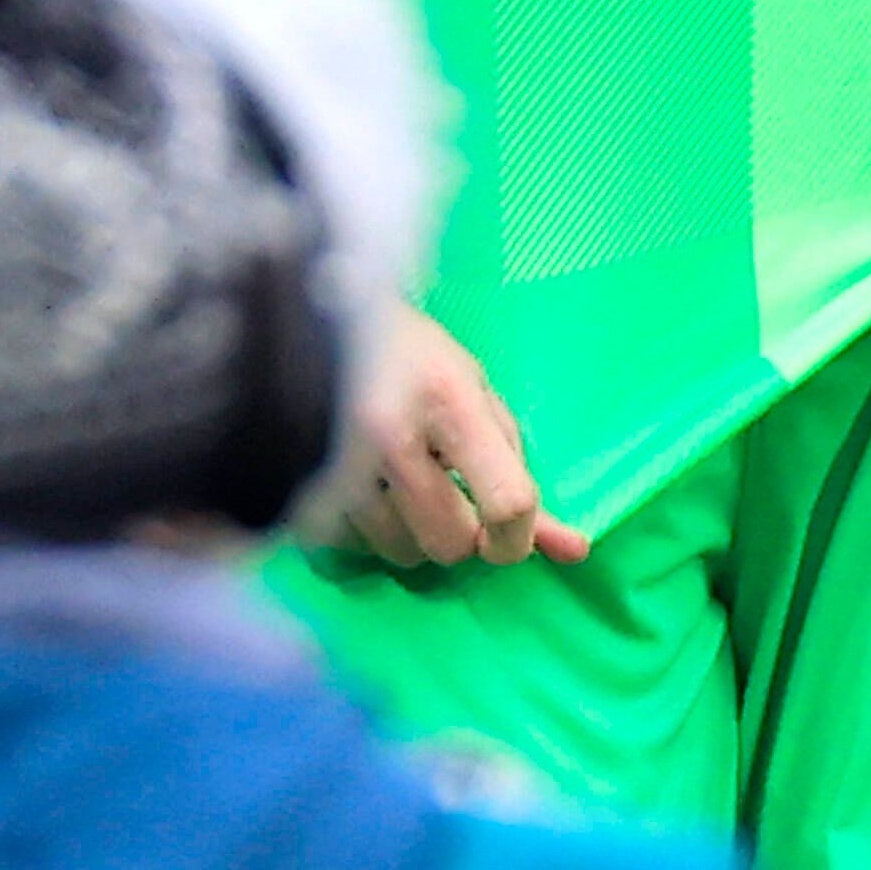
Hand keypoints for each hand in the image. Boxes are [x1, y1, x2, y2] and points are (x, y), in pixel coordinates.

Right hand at [308, 303, 592, 569]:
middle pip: (450, 543)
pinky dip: (363, 527)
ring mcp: (333, 461)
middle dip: (458, 533)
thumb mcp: (474, 394)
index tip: (507, 534)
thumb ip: (517, 469)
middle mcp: (388, 432)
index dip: (518, 537)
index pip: (508, 501)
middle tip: (443, 493)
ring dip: (407, 530)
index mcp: (448, 398)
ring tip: (392, 480)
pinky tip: (355, 482)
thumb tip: (575, 552)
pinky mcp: (295, 484)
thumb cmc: (408, 355)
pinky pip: (350, 546)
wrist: (306, 317)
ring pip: (398, 552)